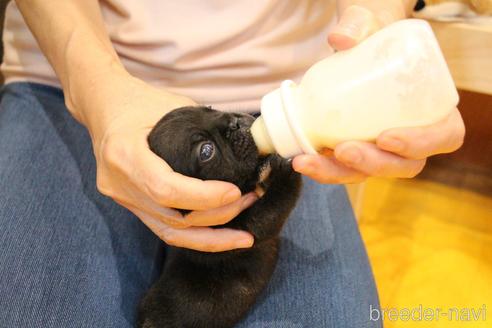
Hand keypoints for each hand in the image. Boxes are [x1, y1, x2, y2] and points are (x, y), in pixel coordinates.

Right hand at [77, 69, 255, 251]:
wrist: (103, 106)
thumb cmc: (139, 101)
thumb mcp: (172, 105)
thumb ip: (204, 129)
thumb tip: (246, 150)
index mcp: (123, 153)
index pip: (165, 188)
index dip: (204, 197)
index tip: (235, 192)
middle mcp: (118, 183)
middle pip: (171, 217)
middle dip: (217, 216)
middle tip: (250, 200)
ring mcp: (122, 198)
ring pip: (169, 233)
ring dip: (211, 237)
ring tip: (244, 234)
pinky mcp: (130, 205)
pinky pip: (164, 228)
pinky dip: (195, 236)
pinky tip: (221, 236)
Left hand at [292, 0, 465, 182]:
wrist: (352, 49)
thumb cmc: (373, 38)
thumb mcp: (371, 24)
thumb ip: (360, 24)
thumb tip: (341, 38)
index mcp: (433, 108)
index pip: (444, 136)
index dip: (421, 143)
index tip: (386, 137)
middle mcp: (412, 136)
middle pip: (404, 166)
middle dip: (374, 164)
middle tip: (343, 150)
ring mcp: (382, 149)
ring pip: (369, 173)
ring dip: (339, 173)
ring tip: (309, 161)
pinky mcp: (356, 152)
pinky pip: (343, 170)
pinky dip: (322, 168)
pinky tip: (301, 160)